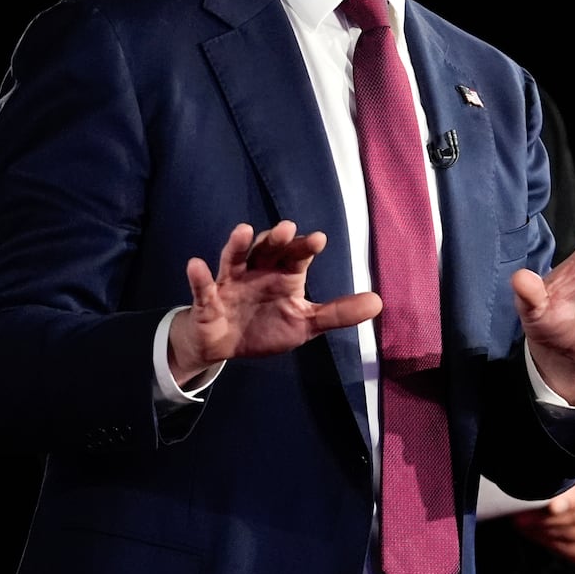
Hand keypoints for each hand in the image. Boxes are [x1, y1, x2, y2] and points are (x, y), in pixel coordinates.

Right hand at [169, 220, 382, 383]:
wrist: (224, 345)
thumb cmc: (266, 325)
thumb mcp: (305, 322)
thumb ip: (338, 313)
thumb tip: (378, 301)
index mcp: (283, 274)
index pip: (296, 256)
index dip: (304, 246)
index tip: (318, 239)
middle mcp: (258, 270)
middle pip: (266, 249)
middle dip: (275, 239)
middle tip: (286, 228)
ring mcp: (231, 282)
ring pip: (234, 258)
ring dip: (237, 245)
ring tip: (243, 231)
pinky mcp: (208, 299)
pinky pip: (203, 287)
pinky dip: (199, 277)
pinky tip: (195, 265)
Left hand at [511, 464, 574, 561]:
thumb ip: (565, 474)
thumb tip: (538, 481)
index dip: (571, 499)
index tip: (550, 506)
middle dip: (549, 518)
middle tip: (524, 516)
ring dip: (545, 531)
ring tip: (524, 524)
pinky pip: (573, 551)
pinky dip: (550, 542)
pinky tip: (536, 533)